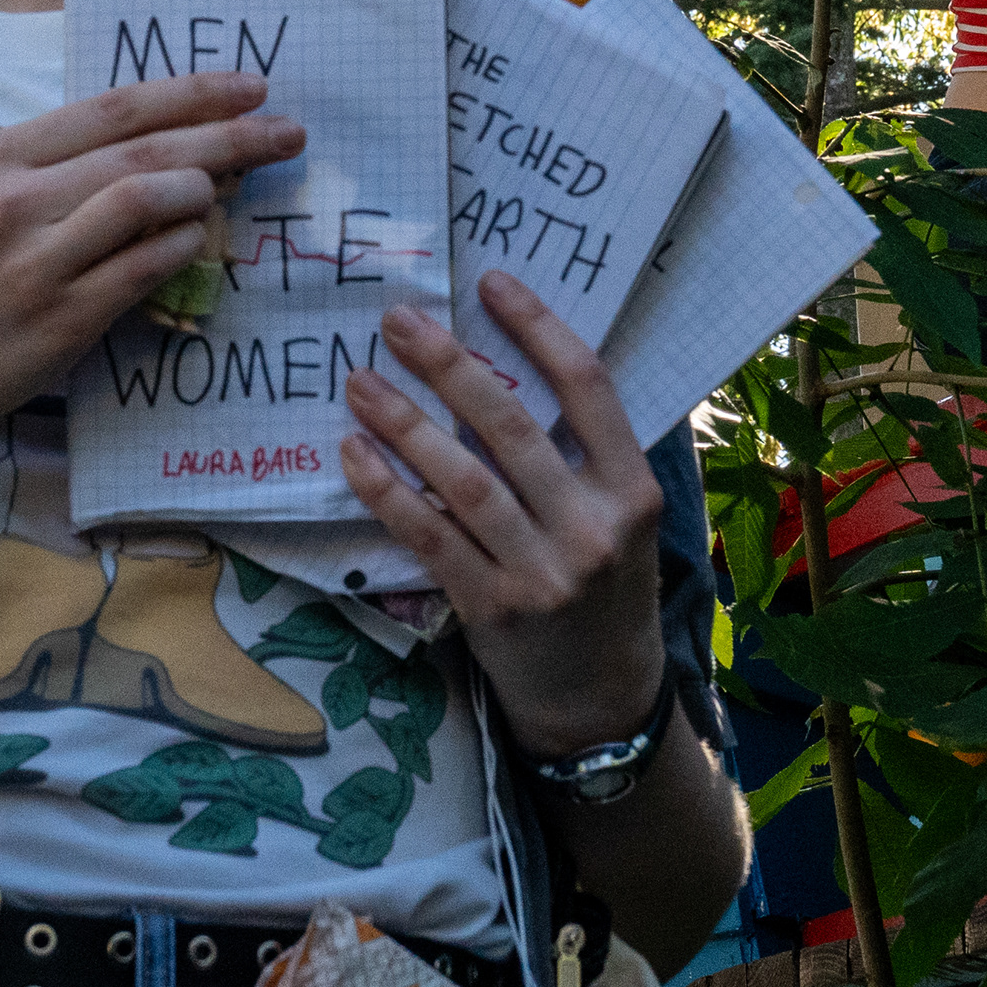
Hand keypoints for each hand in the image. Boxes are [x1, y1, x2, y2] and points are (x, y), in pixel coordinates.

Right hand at [0, 71, 304, 489]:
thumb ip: (51, 168)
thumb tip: (151, 143)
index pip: (114, 107)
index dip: (192, 92)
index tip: (249, 87)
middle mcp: (17, 201)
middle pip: (147, 148)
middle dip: (230, 133)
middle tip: (286, 130)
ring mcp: (40, 262)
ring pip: (150, 200)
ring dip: (206, 189)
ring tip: (233, 189)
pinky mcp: (62, 320)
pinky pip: (146, 269)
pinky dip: (183, 248)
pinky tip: (196, 242)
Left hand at [341, 274, 667, 760]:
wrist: (601, 703)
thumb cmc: (606, 591)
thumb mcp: (621, 519)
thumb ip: (584, 455)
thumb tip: (516, 361)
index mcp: (632, 491)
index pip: (588, 388)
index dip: (538, 329)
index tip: (490, 282)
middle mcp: (592, 528)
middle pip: (511, 427)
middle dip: (448, 365)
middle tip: (397, 321)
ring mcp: (541, 573)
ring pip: (462, 480)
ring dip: (404, 423)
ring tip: (360, 381)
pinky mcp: (492, 610)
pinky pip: (429, 537)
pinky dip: (387, 492)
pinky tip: (354, 455)